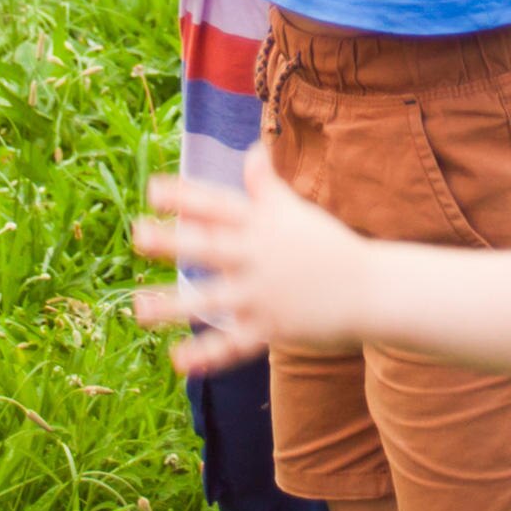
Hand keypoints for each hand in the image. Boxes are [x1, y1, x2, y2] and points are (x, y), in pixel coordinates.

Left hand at [131, 154, 371, 374]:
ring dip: (174, 305)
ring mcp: (265, 295)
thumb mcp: (297, 212)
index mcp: (264, 227)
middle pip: (211, 247)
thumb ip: (266, 186)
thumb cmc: (329, 247)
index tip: (152, 189)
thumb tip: (252, 151)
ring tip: (137, 307)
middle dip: (174, 241)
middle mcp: (260, 258)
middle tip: (138, 235)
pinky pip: (234, 344)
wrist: (373, 290)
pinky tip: (178, 359)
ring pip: (213, 300)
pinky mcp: (273, 329)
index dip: (186, 196)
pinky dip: (208, 355)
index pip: (220, 206)